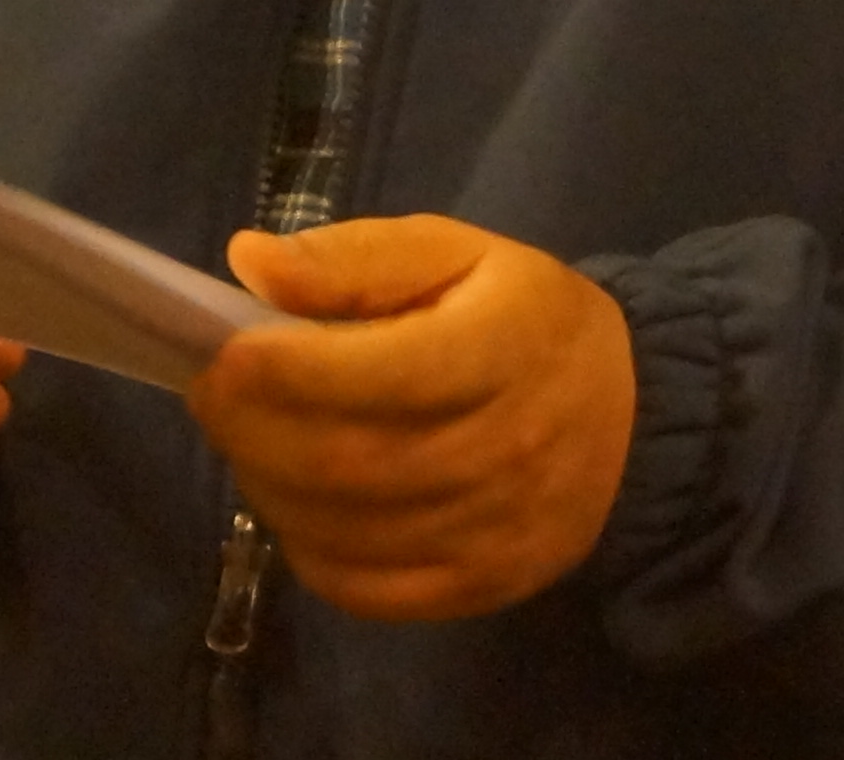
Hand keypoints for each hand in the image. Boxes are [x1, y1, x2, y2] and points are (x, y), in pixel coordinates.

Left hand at [189, 216, 636, 622]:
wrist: (629, 417)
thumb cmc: (522, 317)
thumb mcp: (456, 253)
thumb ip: (356, 257)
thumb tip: (250, 263)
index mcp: (508, 346)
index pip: (385, 374)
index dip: (288, 370)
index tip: (224, 353)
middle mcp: (509, 449)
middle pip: (350, 462)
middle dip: (255, 431)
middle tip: (213, 395)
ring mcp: (496, 532)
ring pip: (347, 529)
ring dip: (269, 486)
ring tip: (249, 442)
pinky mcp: (480, 587)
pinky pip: (365, 590)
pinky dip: (307, 551)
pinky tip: (295, 502)